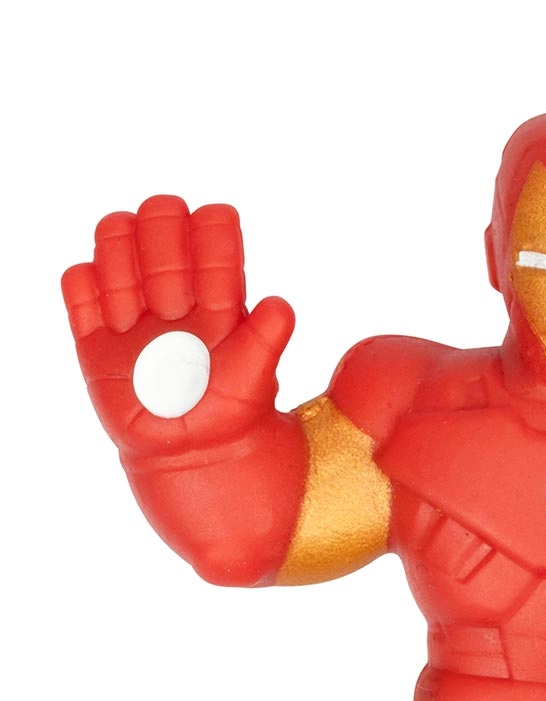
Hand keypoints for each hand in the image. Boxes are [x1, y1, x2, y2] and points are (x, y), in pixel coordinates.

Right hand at [63, 196, 294, 457]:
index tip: (217, 219)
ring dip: (119, 250)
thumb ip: (266, 339)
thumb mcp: (255, 377)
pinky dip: (83, 282)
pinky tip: (94, 288)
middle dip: (162, 236)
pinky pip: (80, 293)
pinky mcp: (97, 340)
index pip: (213, 243)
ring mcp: (134, 314)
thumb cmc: (231, 410)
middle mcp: (174, 295)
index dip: (212, 227)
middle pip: (158, 235)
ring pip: (115, 252)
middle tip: (170, 277)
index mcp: (217, 297)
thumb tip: (280, 305)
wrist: (191, 452)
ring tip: (131, 284)